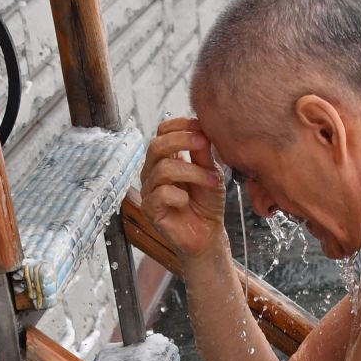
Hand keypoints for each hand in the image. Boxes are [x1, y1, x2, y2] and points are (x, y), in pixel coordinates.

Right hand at [142, 117, 228, 258]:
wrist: (208, 234)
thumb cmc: (207, 203)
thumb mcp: (210, 172)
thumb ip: (203, 152)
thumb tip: (201, 128)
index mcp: (167, 158)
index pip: (162, 131)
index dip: (179, 125)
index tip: (201, 127)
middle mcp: (153, 172)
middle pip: (156, 145)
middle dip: (182, 141)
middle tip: (204, 144)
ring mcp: (149, 190)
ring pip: (162, 169)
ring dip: (191, 172)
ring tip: (211, 180)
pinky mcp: (150, 210)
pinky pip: (160, 194)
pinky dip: (179, 195)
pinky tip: (187, 201)